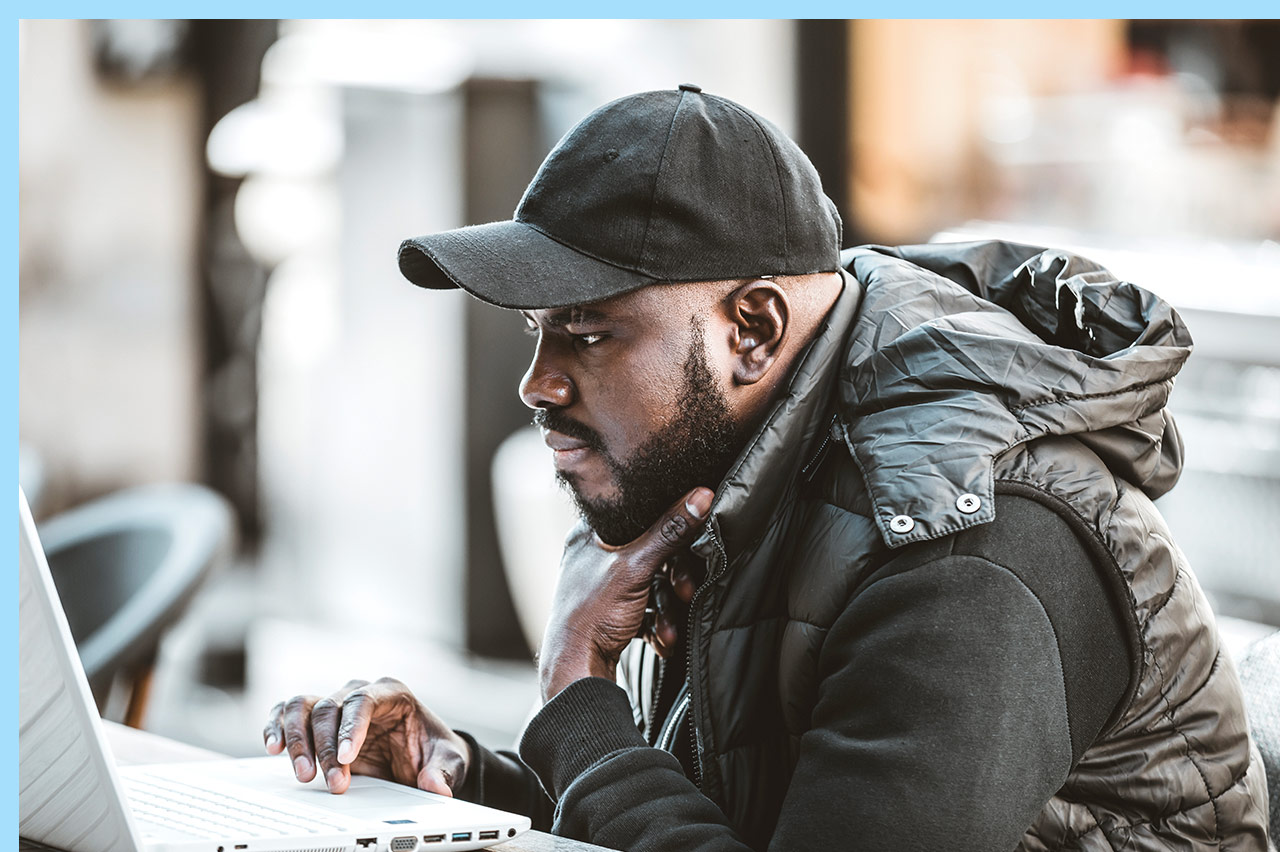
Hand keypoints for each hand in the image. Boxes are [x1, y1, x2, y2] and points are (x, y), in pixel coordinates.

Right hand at [263, 677, 470, 796]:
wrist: (421, 757)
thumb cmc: (433, 752)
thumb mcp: (448, 761)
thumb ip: (443, 772)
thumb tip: (436, 788)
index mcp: (392, 694)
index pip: (364, 701)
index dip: (351, 727)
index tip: (347, 757)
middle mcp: (360, 694)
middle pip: (330, 707)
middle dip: (327, 748)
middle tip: (335, 784)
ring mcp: (336, 705)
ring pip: (303, 706)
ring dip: (298, 739)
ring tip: (303, 774)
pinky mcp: (318, 721)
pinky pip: (288, 714)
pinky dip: (277, 727)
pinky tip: (273, 748)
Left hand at [539, 487, 713, 701]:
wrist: (575, 669)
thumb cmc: (592, 614)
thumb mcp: (636, 567)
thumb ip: (670, 532)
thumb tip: (700, 497)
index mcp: (589, 534)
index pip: (636, 517)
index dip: (665, 528)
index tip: (688, 541)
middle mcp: (593, 556)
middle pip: (649, 556)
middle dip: (672, 582)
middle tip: (686, 592)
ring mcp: (601, 586)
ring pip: (650, 587)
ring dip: (667, 609)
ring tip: (669, 630)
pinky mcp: (610, 613)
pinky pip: (643, 610)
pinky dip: (656, 624)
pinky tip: (662, 640)